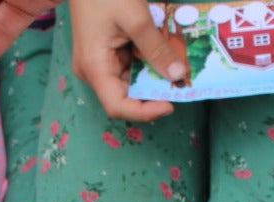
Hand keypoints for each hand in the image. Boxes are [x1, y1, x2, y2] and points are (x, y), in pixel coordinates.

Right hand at [68, 0, 186, 121]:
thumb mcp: (135, 17)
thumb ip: (156, 48)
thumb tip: (177, 75)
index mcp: (95, 68)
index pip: (118, 106)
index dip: (144, 112)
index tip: (169, 104)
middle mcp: (94, 72)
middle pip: (124, 97)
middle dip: (152, 94)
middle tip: (179, 86)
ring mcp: (99, 63)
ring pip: (129, 82)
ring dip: (152, 78)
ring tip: (175, 70)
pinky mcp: (106, 53)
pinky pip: (129, 66)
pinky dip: (146, 64)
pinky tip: (162, 55)